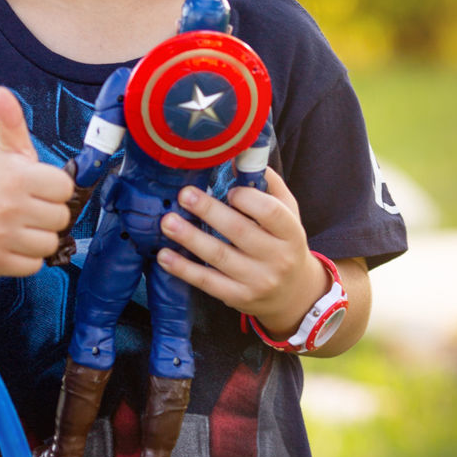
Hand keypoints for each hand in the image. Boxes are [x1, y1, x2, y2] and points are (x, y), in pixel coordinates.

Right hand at [0, 86, 74, 278]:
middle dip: (49, 214)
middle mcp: (8, 206)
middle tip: (30, 208)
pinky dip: (28, 257)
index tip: (39, 187)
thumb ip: (11, 121)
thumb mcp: (6, 151)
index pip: (66, 189)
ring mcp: (1, 237)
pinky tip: (13, 244)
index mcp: (17, 177)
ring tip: (22, 226)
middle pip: (62, 218)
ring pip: (50, 244)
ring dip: (41, 237)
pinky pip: (35, 265)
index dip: (55, 189)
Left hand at [156, 168, 327, 337]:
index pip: (272, 213)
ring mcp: (257, 281)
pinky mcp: (238, 297)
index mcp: (291, 233)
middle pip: (240, 232)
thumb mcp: (288, 214)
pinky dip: (183, 269)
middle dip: (210, 211)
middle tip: (184, 195)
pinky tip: (164, 256)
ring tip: (167, 222)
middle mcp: (277, 258)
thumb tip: (238, 158)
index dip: (249, 199)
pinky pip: (207, 282)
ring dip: (190, 238)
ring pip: (219, 257)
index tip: (229, 190)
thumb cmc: (283, 243)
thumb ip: (269, 187)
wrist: (293, 294)